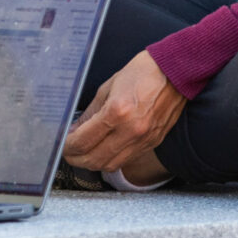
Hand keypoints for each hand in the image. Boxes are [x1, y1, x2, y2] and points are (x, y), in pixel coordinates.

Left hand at [62, 50, 185, 173]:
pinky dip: (111, 159)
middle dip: (76, 158)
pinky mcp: (152, 143)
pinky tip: (103, 151)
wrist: (175, 72)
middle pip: (94, 159)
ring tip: (83, 154)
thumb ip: (91, 112)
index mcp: (117, 112)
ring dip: (93, 163)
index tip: (62, 143)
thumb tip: (75, 129)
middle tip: (68, 151)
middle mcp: (130, 130)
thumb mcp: (108, 87)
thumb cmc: (143, 73)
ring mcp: (143, 139)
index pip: (83, 141)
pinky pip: (126, 160)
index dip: (67, 146)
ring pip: (110, 165)